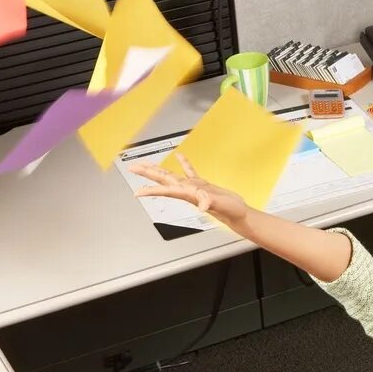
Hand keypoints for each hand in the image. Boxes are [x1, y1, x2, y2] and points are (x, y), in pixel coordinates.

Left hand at [130, 154, 248, 225]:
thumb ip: (211, 204)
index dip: (151, 190)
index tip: (137, 192)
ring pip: (172, 176)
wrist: (239, 214)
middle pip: (163, 181)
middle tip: (133, 168)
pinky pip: (190, 171)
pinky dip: (184, 163)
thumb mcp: (221, 206)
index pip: (165, 191)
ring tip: (147, 163)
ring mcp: (194, 187)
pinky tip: (180, 156)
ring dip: (159, 169)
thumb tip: (202, 205)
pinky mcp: (203, 184)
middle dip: (148, 174)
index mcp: (189, 194)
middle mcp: (188, 190)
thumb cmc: (230, 212)